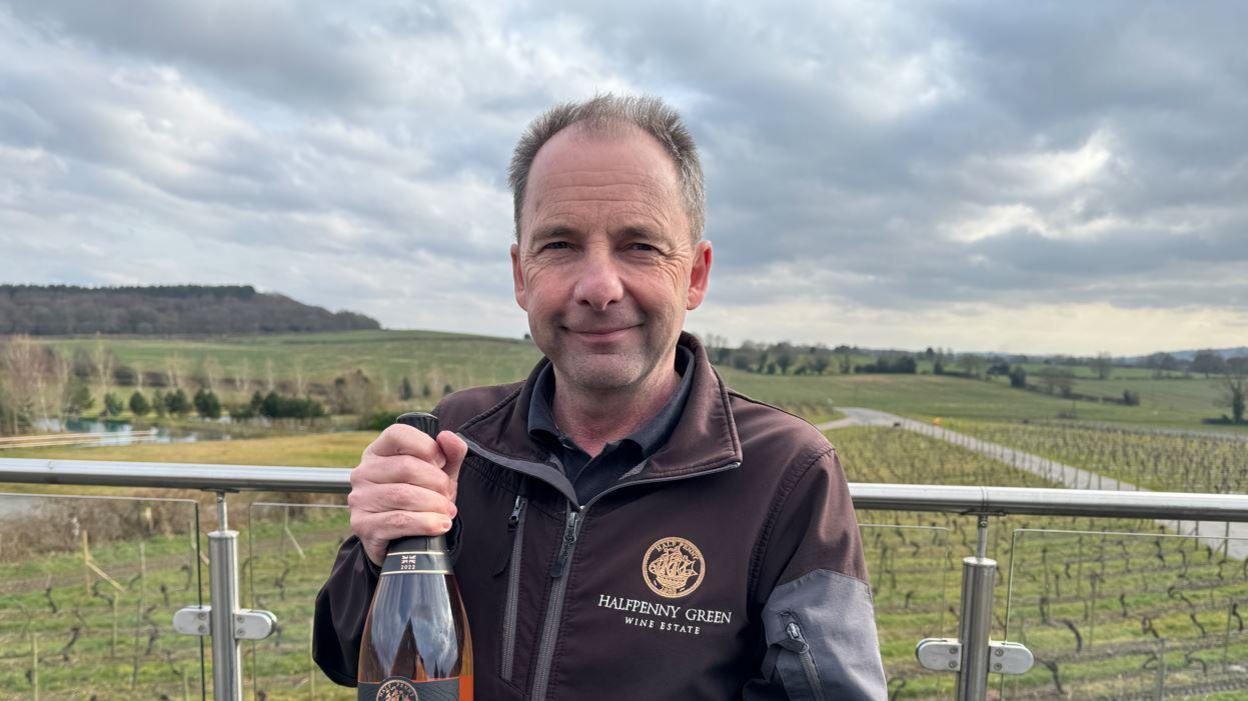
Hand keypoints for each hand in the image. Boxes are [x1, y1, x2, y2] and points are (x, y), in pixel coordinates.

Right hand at [348, 423, 467, 565]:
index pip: (397, 434)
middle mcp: (363, 472)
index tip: (441, 463)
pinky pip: (399, 520)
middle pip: (406, 467)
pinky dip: (426, 523)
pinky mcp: (363, 525)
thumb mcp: (440, 475)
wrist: (404, 542)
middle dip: (437, 482)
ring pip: (404, 495)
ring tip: (446, 512)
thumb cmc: (421, 499)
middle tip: (447, 496)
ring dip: (434, 505)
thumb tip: (448, 437)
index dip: (426, 446)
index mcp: (378, 452)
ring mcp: (360, 499)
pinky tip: (440, 525)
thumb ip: (450, 454)